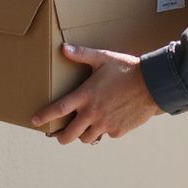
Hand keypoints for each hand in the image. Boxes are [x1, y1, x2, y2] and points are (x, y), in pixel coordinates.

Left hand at [31, 44, 160, 144]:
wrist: (152, 85)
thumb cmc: (126, 69)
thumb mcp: (103, 58)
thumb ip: (82, 55)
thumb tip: (63, 48)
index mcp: (85, 95)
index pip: (59, 109)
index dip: (45, 116)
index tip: (35, 121)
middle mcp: (92, 113)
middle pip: (69, 134)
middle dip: (61, 137)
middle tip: (60, 135)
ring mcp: (105, 124)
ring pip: (87, 138)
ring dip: (83, 135)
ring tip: (84, 128)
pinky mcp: (117, 131)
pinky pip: (106, 135)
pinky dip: (104, 131)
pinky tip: (109, 120)